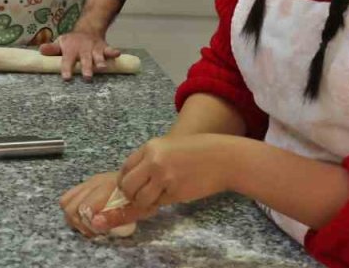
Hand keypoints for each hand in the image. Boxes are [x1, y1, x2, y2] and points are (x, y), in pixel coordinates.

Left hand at [39, 29, 120, 80]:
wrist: (88, 29)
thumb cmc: (71, 42)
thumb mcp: (61, 43)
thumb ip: (52, 49)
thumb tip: (40, 51)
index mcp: (70, 50)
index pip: (67, 60)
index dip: (67, 68)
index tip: (67, 78)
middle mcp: (83, 49)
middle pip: (84, 59)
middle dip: (86, 68)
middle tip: (87, 77)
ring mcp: (94, 48)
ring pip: (97, 56)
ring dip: (100, 61)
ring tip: (102, 68)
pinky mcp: (104, 48)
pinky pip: (109, 49)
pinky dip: (113, 52)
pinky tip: (117, 54)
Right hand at [59, 172, 156, 237]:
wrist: (144, 180)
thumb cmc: (143, 196)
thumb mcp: (138, 210)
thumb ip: (116, 217)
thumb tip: (95, 224)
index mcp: (106, 188)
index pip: (83, 208)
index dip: (86, 225)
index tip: (97, 232)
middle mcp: (93, 183)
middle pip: (70, 206)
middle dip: (78, 223)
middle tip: (92, 232)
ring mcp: (88, 182)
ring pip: (66, 201)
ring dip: (73, 217)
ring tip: (88, 224)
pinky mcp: (86, 184)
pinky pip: (69, 197)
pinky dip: (73, 209)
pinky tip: (86, 215)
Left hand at [91, 135, 237, 232]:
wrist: (223, 159)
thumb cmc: (198, 151)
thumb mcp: (169, 146)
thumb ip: (150, 159)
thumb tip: (134, 179)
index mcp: (150, 147)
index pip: (125, 168)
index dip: (125, 180)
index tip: (131, 186)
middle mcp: (153, 161)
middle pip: (127, 185)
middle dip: (131, 195)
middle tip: (140, 197)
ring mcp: (163, 178)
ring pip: (140, 198)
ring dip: (145, 202)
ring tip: (156, 198)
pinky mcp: (175, 192)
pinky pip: (159, 203)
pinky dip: (161, 203)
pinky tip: (172, 195)